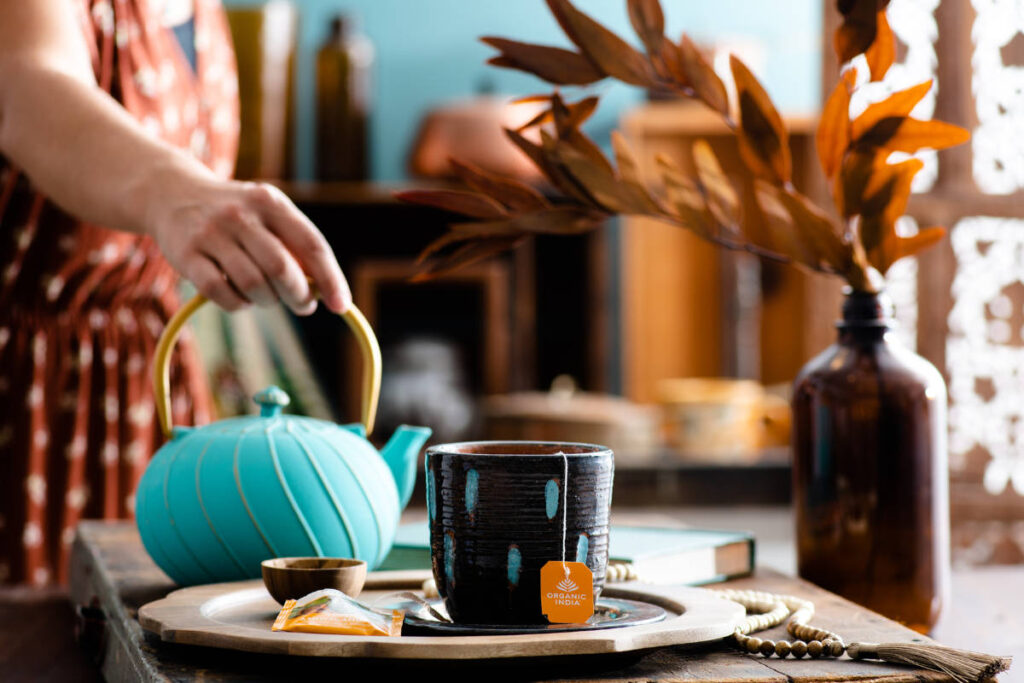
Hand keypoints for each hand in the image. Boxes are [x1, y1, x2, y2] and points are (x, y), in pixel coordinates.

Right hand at [150, 179, 350, 314]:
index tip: (341, 305)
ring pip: (254, 285)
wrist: (171, 193)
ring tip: (267, 297)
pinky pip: (222, 294)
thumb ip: (295, 245)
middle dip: (299, 296)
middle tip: (303, 305)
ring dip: (269, 301)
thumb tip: (323, 289)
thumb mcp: (267, 214)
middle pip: (282, 269)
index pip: (311, 244)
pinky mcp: (186, 256)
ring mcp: (211, 234)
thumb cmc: (235, 214)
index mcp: (270, 202)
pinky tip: (241, 297)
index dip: (330, 279)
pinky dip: (240, 305)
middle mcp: (240, 215)